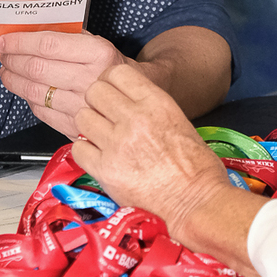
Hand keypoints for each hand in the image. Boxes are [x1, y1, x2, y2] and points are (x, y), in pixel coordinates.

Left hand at [0, 31, 137, 138]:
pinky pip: (41, 113)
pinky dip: (28, 99)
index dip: (20, 42)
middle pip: (37, 69)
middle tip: (3, 55)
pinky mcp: (76, 127)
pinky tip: (25, 90)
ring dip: (13, 81)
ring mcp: (83, 108)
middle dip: (12, 60)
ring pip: (35, 93)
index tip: (4, 40)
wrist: (135, 100)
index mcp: (99, 54)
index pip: (48, 45)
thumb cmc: (112, 68)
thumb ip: (69, 37)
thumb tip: (30, 32)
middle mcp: (91, 81)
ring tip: (7, 71)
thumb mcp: (99, 44)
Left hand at [74, 64, 232, 240]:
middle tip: (103, 116)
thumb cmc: (197, 168)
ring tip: (100, 137)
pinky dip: (85, 151)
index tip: (110, 93)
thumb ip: (150, 108)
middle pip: (95, 91)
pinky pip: (78, 148)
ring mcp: (117, 144)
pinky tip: (98, 157)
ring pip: (82, 117)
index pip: (117, 72)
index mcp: (156, 103)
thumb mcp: (180, 122)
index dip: (110, 81)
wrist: (197, 203)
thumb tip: (128, 105)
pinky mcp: (105, 170)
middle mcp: (134, 119)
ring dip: (89, 126)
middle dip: (96, 102)